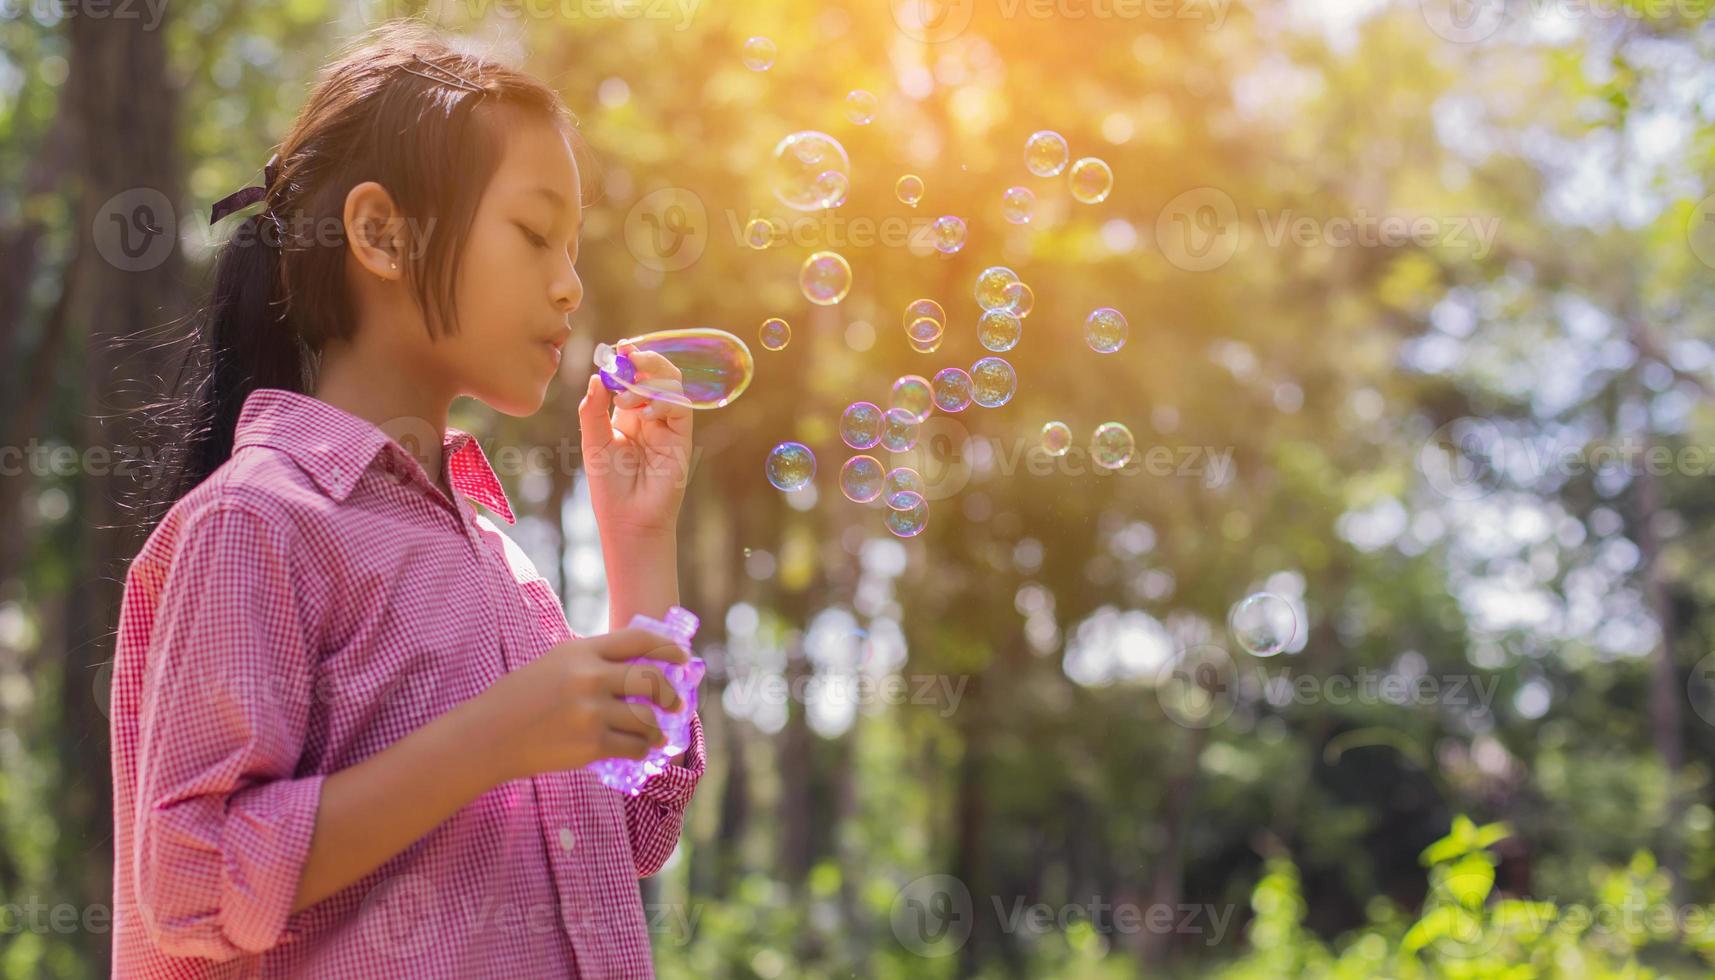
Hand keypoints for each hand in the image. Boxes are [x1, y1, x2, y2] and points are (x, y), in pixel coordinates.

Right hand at [472, 628, 689, 782]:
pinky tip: (640, 749)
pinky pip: (633, 746)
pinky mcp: (591, 744)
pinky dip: (642, 749)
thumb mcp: (554, 664)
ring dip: (657, 728)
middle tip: (677, 704)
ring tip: (658, 734)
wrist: (487, 736)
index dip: (668, 647)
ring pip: (647, 718)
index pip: (638, 640)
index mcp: (581, 651)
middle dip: (671, 693)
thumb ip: (591, 660)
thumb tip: (635, 666)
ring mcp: (592, 712)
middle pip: (652, 679)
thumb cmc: (519, 698)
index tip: (683, 657)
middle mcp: (590, 677)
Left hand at [578, 348, 693, 538]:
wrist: (628, 519)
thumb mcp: (594, 443)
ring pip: (671, 385)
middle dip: (644, 361)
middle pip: (656, 374)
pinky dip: (663, 401)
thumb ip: (593, 410)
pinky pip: (680, 407)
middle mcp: (650, 415)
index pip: (632, 377)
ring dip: (650, 379)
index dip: (628, 359)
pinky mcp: (681, 437)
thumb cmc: (609, 486)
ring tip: (627, 395)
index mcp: (627, 415)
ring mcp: (667, 425)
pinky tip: (645, 412)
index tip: (619, 347)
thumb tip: (598, 377)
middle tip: (628, 356)